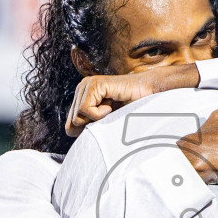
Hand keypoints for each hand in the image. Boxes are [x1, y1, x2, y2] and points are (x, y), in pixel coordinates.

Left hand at [66, 63, 201, 135]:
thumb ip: (87, 126)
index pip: (70, 125)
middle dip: (92, 125)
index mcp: (82, 97)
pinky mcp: (93, 85)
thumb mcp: (105, 122)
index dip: (87, 130)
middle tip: (109, 115)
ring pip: (78, 117)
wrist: (149, 96)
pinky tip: (111, 105)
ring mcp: (86, 85)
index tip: (105, 121)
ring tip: (111, 109)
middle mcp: (81, 89)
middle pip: (72, 122)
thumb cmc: (131, 111)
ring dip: (98, 119)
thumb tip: (69, 132)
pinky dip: (100, 114)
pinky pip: (85, 110)